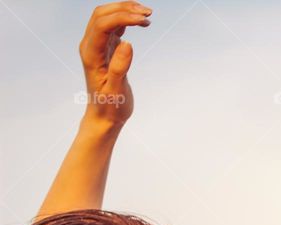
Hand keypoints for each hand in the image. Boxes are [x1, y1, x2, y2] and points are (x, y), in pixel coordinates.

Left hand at [79, 2, 152, 127]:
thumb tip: (127, 43)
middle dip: (124, 8)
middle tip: (148, 12)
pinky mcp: (107, 49)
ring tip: (147, 15)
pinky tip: (140, 22)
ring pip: (107, 17)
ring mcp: (98, 46)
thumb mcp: (116, 92)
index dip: (123, 17)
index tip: (144, 20)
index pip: (103, 24)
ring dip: (126, 11)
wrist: (104, 117)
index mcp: (91, 54)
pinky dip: (127, 19)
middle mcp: (91, 46)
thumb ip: (119, 68)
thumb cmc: (110, 108)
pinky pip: (113, 26)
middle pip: (102, 14)